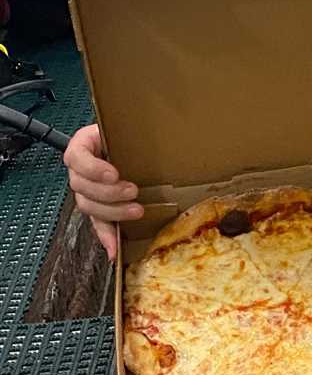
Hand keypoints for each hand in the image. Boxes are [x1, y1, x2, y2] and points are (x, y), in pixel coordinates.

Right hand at [63, 124, 141, 260]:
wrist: (132, 141)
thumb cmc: (131, 132)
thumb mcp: (132, 125)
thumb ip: (142, 128)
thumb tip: (172, 130)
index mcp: (84, 144)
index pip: (77, 157)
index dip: (93, 168)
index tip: (114, 174)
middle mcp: (81, 168)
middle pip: (82, 186)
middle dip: (108, 193)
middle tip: (132, 191)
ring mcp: (87, 188)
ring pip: (88, 206)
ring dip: (112, 212)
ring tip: (136, 211)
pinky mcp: (98, 206)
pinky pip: (97, 223)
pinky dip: (106, 236)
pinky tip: (114, 248)